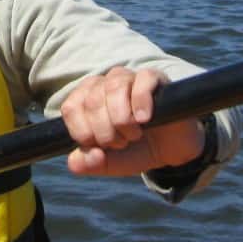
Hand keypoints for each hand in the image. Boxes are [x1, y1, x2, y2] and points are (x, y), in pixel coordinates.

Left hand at [59, 67, 204, 177]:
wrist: (171, 149)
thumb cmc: (136, 149)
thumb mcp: (111, 163)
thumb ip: (89, 164)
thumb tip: (74, 162)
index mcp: (88, 99)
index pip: (71, 107)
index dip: (82, 132)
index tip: (99, 147)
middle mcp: (105, 84)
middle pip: (92, 101)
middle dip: (105, 131)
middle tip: (122, 143)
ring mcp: (130, 78)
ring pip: (114, 87)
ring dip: (122, 119)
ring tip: (135, 134)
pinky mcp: (154, 78)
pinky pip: (142, 81)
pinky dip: (141, 102)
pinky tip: (145, 119)